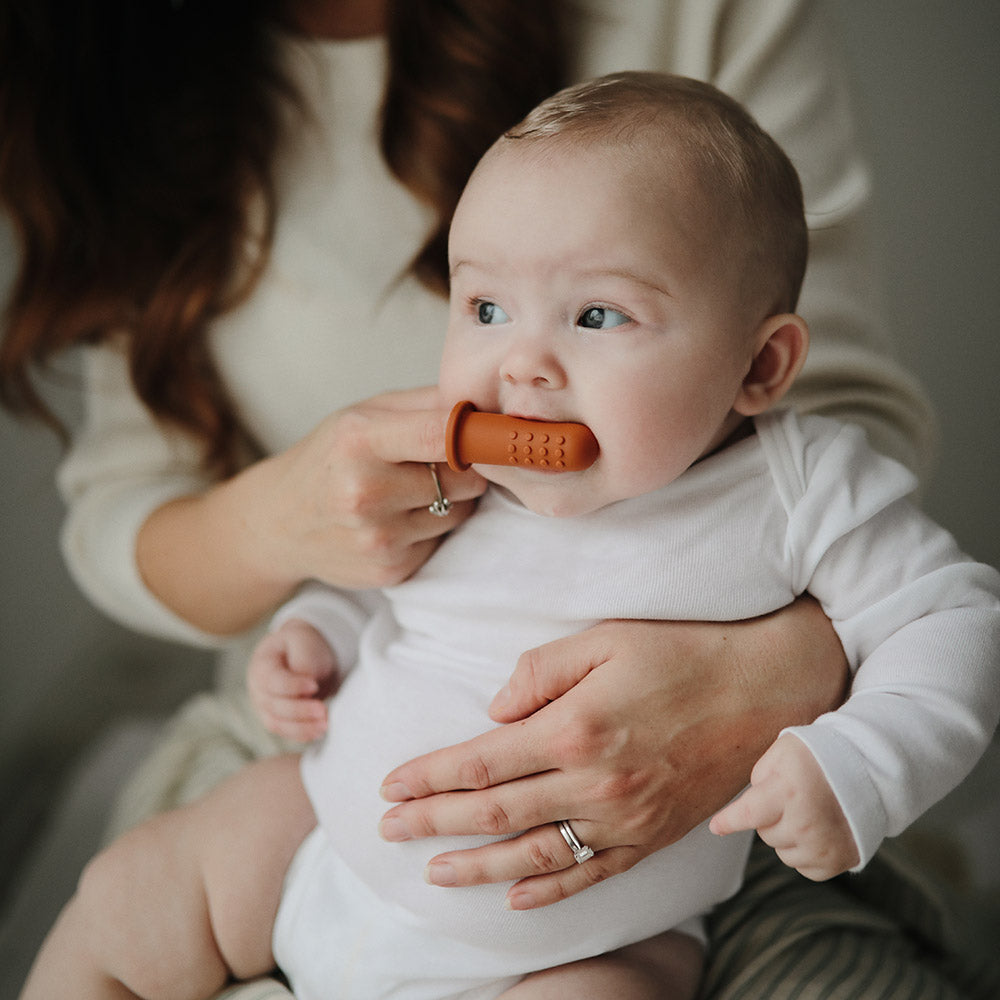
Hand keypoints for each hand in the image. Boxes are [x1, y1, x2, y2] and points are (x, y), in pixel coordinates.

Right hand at [138, 386, 488, 635]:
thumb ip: (427, 403)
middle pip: (465, 478)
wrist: (279, 523)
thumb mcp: (365, 414)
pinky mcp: (390, 570)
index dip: (478, 433)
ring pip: (460, 512)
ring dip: (451, 501)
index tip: (488, 432)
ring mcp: (378, 538)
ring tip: (411, 492)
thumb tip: (490, 404)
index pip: (445, 434)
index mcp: (359, 441)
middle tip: (437, 463)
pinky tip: (398, 521)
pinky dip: (432, 530)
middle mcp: (365, 492)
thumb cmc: (332, 457)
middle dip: (465, 468)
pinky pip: (442, 542)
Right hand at [247, 619, 339, 741]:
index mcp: (261, 665)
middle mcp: (258, 688)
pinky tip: (319, 731)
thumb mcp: (304, 642)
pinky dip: (302, 734)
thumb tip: (307, 693)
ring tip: (324, 725)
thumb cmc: (303, 645)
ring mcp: (264, 706)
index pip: (273, 680)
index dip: (293, 686)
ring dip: (302, 728)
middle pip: (274, 705)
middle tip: (323, 710)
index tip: (314, 685)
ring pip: (278, 723)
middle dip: (300, 711)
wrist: (304, 653)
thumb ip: (304, 664)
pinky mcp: (276, 718)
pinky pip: (286, 731)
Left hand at [378, 599, 846, 908]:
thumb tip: (494, 710)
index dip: (431, 776)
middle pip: (494, 812)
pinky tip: (514, 897)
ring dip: (475, 865)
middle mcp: (593, 784)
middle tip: (388, 828)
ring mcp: (623, 819)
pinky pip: (591, 874)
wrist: (766, 689)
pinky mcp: (651, 837)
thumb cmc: (683, 653)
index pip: (481, 762)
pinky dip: (548, 890)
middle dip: (433, 821)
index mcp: (574, 729)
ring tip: (432, 870)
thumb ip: (540, 672)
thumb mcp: (605, 638)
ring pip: (532, 854)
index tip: (391, 785)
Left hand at [710, 732, 859, 879]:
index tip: (715, 827)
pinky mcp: (838, 862)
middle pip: (765, 833)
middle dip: (771, 817)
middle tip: (791, 797)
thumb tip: (749, 803)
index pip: (748, 814)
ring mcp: (822, 847)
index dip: (728, 821)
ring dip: (788, 836)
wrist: (869, 771)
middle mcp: (804, 825)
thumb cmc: (820, 756)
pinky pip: (805, 867)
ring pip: (783, 852)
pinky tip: (819, 830)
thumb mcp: (783, 751)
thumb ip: (759, 776)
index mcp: (787, 793)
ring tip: (809, 811)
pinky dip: (806, 852)